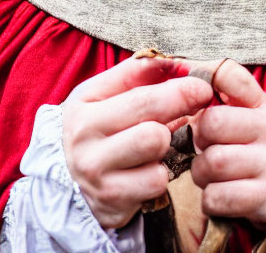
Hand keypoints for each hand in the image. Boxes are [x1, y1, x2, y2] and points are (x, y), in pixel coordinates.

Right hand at [62, 55, 212, 228]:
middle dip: (181, 104)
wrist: (64, 177)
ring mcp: (96, 171)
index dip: (177, 85)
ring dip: (166, 142)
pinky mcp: (112, 200)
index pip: (137, 87)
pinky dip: (160, 173)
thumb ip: (136, 75)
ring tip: (158, 140)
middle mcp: (84, 138)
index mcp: (83, 105)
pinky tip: (150, 168)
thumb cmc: (95, 126)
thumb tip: (178, 65)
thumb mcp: (103, 95)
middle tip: (200, 99)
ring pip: (155, 146)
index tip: (201, 83)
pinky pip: (156, 181)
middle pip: (150, 116)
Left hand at [189, 59, 265, 227]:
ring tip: (211, 175)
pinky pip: (218, 196)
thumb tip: (184, 68)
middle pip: (211, 123)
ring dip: (201, 173)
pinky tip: (218, 196)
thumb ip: (225, 93)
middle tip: (203, 149)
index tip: (193, 102)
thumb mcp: (252, 115)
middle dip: (197, 140)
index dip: (201, 83)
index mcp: (264, 105)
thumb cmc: (259, 149)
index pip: (229, 74)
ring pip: (213, 162)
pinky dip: (210, 200)